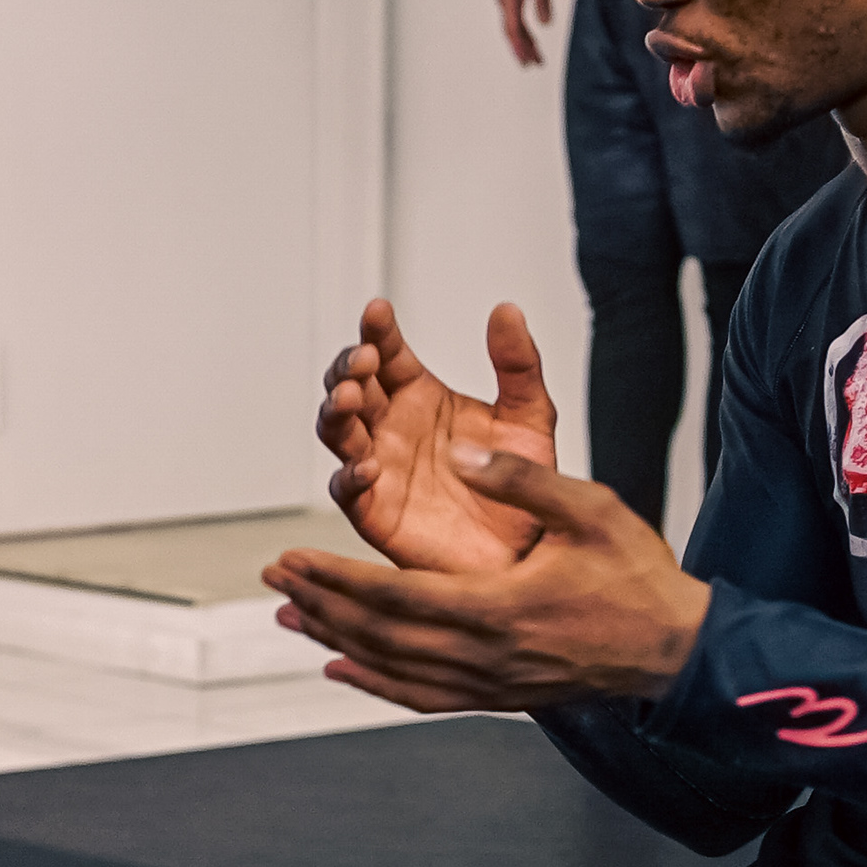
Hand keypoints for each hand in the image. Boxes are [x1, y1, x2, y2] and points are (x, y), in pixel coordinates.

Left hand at [268, 446, 710, 710]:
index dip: (334, 578)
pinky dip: (376, 685)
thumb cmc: (639, 577)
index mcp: (497, 607)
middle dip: (319, 605)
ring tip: (291, 618)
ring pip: (393, 668)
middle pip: (379, 635)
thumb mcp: (589, 509)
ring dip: (336, 642)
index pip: (391, 595)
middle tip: (273, 582)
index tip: (292, 558)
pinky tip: (343, 670)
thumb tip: (459, 449)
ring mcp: (490, 683)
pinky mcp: (500, 696)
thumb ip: (522, 479)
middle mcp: (484, 655)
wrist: (678, 649)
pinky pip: (423, 697)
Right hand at [311, 299, 560, 574]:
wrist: (530, 554)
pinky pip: (348, 491)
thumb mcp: (530, 416)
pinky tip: (369, 464)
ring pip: (338, 432)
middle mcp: (392, 428)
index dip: (378, 332)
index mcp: (420, 397)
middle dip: (348, 369)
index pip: (388, 354)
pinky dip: (351, 476)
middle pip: (351, 387)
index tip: (379, 311)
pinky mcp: (376, 512)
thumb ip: (518, 365)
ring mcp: (380, 468)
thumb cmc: (522, 487)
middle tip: (365, 358)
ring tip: (349, 397)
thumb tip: (506, 311)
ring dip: (336, 412)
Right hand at [496, 0, 555, 67]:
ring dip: (524, 42)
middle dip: (522, 49)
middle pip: (511, 31)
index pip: (513, 28)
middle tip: (532, 65)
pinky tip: (532, 40)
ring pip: (513, 27)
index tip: (527, 60)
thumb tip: (545, 24)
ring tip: (536, 58)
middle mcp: (504, 1)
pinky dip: (524, 31)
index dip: (520, 45)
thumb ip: (543, 2)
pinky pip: (516, 19)